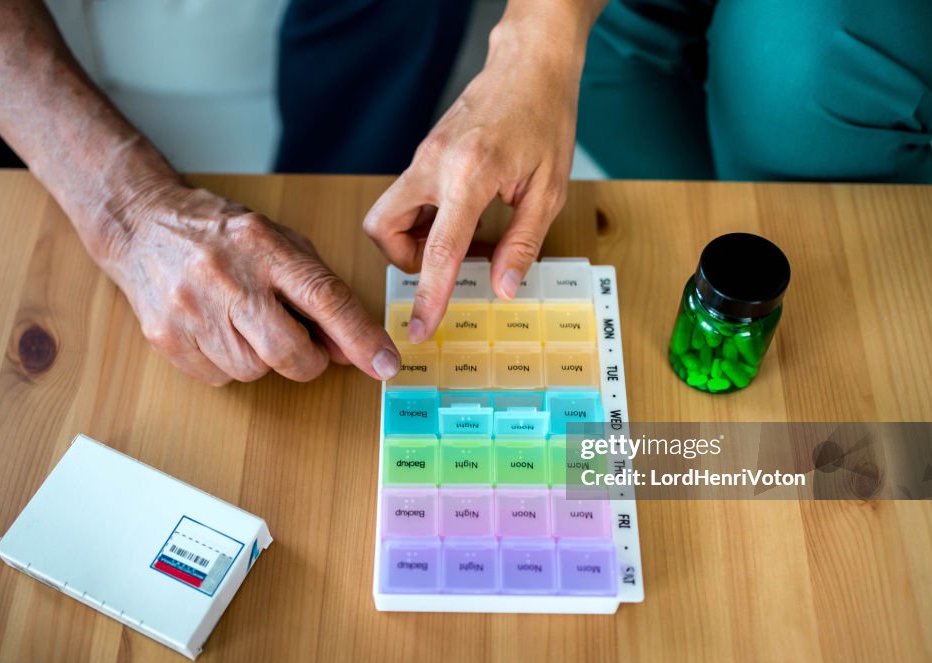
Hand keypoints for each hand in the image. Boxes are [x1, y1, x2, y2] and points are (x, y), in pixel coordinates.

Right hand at [90, 184, 400, 385]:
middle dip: (309, 361)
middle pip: (289, 351)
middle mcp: (227, 279)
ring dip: (264, 359)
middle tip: (305, 346)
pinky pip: (220, 379)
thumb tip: (357, 347)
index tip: (385, 364)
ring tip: (246, 322)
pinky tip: (219, 330)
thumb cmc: (221, 235)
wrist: (141, 225)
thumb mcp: (280, 243)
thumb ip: (322, 291)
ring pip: (255, 371)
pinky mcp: (167, 338)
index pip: (324, 299)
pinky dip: (230, 363)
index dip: (360, 337)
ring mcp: (192, 311)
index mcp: (264, 247)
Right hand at [363, 15, 589, 343]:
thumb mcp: (548, 188)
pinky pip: (408, 197)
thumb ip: (523, 242)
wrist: (531, 65)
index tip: (419, 328)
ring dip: (413, 239)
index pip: (438, 249)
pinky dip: (426, 218)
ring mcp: (424, 156)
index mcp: (469, 175)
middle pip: (383, 228)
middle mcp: (434, 164)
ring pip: (388, 213)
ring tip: (460, 241)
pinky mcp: (424, 153)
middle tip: (443, 264)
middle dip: (403, 259)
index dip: (429, 295)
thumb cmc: (545, 120)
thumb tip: (503, 288)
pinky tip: (461, 218)